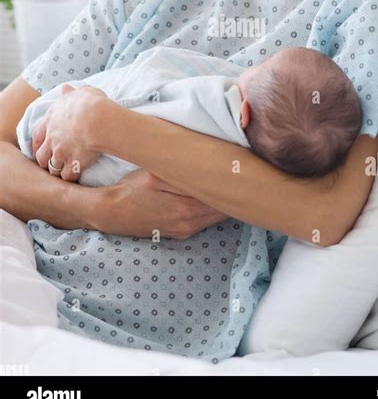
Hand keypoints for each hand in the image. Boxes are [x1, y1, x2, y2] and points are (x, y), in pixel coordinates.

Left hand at [32, 83, 107, 180]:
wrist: (99, 120)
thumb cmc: (91, 104)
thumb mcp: (81, 92)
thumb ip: (71, 93)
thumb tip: (66, 88)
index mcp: (52, 120)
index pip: (37, 134)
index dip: (38, 143)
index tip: (40, 147)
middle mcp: (52, 138)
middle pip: (41, 155)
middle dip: (45, 160)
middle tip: (51, 162)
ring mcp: (61, 152)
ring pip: (52, 168)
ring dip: (57, 170)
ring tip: (64, 171)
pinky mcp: (72, 164)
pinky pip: (68, 176)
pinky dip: (71, 177)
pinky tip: (77, 175)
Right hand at [98, 168, 230, 238]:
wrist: (111, 214)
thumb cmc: (131, 190)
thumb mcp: (154, 176)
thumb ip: (183, 175)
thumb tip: (213, 172)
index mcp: (186, 208)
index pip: (222, 196)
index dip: (235, 181)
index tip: (242, 166)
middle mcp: (190, 223)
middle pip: (225, 208)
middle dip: (235, 191)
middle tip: (245, 172)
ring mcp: (186, 229)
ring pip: (218, 215)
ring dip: (226, 200)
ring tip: (233, 180)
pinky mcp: (182, 232)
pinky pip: (207, 219)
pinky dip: (215, 207)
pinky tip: (215, 194)